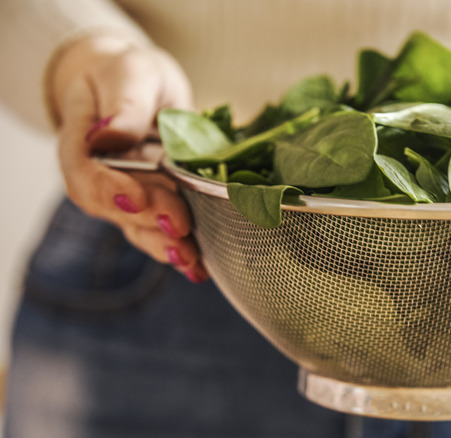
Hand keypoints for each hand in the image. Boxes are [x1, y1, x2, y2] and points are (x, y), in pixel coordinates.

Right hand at [50, 34, 207, 282]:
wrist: (137, 88)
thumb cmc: (128, 76)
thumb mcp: (129, 75)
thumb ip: (124, 105)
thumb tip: (111, 135)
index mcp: (81, 143)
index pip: (84, 172)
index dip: (108, 190)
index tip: (135, 198)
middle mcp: (99, 178)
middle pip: (115, 208)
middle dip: (148, 221)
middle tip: (180, 226)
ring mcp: (126, 196)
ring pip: (139, 228)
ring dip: (166, 246)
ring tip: (191, 260)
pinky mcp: (154, 206)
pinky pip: (163, 232)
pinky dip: (182, 249)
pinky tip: (200, 267)